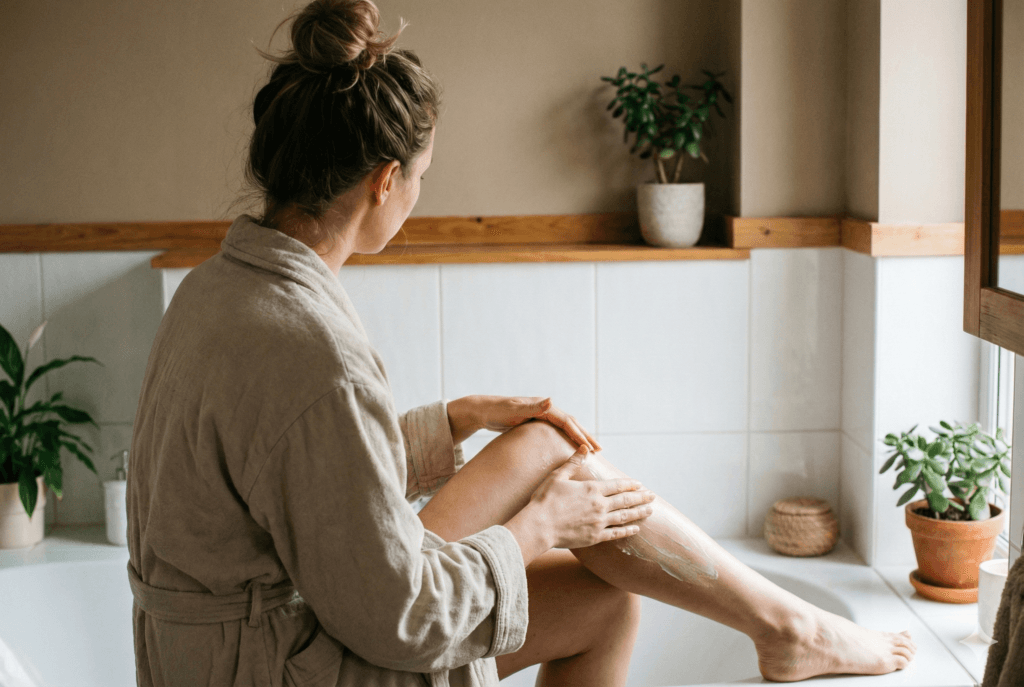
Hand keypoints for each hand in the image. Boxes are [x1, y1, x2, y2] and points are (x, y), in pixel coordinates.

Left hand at [473, 395, 601, 452]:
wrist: (482, 409)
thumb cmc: (495, 411)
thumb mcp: (512, 410)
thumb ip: (532, 407)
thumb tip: (551, 400)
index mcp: (542, 406)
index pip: (567, 421)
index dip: (579, 434)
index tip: (590, 448)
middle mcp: (544, 408)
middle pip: (571, 422)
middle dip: (585, 436)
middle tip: (599, 451)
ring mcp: (541, 414)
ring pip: (566, 426)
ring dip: (579, 436)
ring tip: (590, 450)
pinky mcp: (536, 422)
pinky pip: (557, 430)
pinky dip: (567, 437)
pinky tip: (569, 447)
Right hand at [523, 446, 654, 549]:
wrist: (539, 526)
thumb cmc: (545, 500)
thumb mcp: (558, 476)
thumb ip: (573, 462)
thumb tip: (584, 447)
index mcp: (592, 489)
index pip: (617, 485)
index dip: (630, 484)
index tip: (640, 484)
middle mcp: (600, 505)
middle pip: (626, 500)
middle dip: (641, 497)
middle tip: (652, 496)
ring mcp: (599, 522)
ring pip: (625, 516)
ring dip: (639, 512)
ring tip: (650, 510)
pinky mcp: (595, 536)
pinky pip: (616, 533)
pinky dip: (628, 530)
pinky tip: (636, 529)